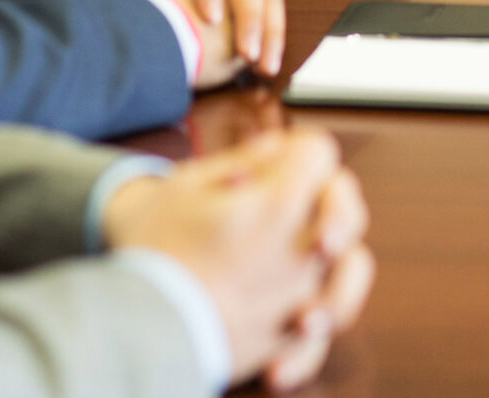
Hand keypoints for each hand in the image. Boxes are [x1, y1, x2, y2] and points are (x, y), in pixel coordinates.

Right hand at [103, 129, 372, 389]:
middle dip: (330, 197)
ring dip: (340, 254)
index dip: (299, 151)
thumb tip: (276, 148)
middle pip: (348, 208)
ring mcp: (300, 297)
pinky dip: (314, 330)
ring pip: (353, 269)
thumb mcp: (188, 183)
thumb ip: (242, 159)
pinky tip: (296, 323)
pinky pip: (323, 336)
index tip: (279, 162)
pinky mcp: (286, 340)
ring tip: (317, 255)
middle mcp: (303, 249)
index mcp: (280, 202)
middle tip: (298, 202)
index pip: (319, 154)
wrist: (135, 321)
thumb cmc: (156, 247)